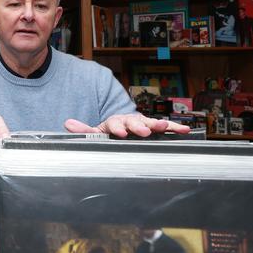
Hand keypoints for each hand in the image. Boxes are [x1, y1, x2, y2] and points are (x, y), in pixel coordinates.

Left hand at [64, 113, 190, 137]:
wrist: (121, 127)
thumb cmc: (108, 131)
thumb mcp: (95, 131)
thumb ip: (84, 130)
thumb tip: (67, 123)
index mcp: (114, 122)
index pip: (115, 123)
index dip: (118, 127)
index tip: (120, 132)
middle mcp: (130, 120)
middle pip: (134, 122)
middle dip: (139, 126)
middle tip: (145, 131)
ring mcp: (143, 123)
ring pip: (150, 122)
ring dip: (159, 124)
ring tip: (166, 126)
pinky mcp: (154, 127)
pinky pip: (165, 127)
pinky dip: (175, 127)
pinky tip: (185, 130)